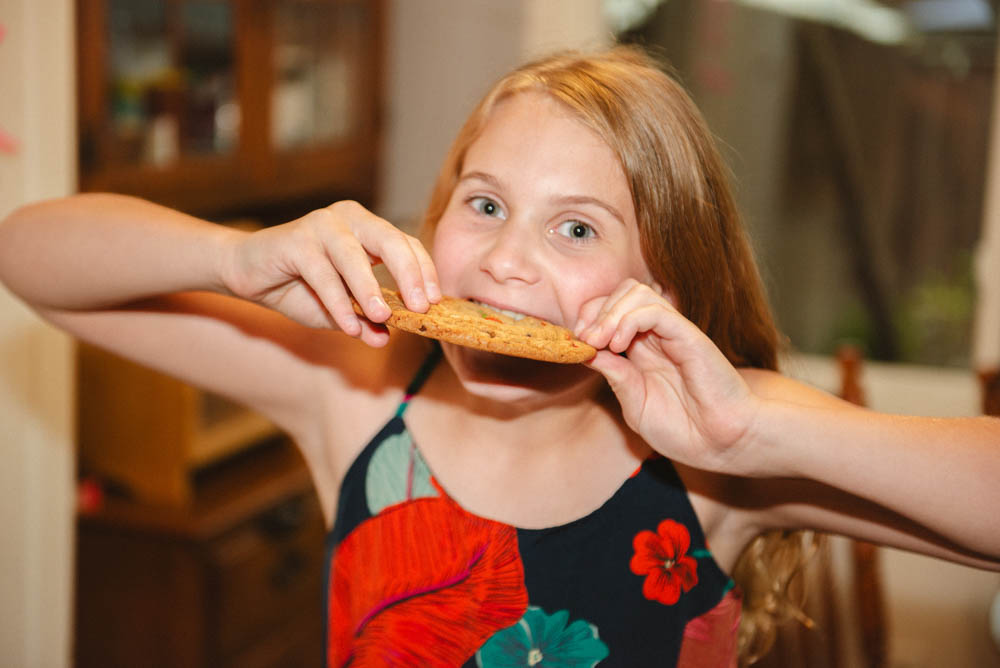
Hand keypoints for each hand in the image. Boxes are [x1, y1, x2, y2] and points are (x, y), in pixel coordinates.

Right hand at [224, 200, 439, 345]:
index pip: (407, 244)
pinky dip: (337, 302)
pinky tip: (348, 325)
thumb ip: (365, 320)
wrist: (247, 273)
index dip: (424, 272)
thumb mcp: (340, 310)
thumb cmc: (300, 287)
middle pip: (390, 240)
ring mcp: (321, 225)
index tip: (435, 303)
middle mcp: (349, 219)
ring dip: (370, 290)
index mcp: (368, 229)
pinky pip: (323, 273)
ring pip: (354, 256)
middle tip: (421, 307)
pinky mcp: (295, 240)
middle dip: (409, 274)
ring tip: (384, 317)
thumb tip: (385, 339)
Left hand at [575, 280, 762, 474]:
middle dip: (594, 310)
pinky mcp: (688, 335)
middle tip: (585, 339)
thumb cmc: (683, 431)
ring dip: (610, 312)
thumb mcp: (635, 405)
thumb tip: (586, 351)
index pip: (611, 311)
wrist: (720, 444)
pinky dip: (629, 320)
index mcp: (642, 350)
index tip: (576, 343)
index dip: (589, 320)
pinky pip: (654, 310)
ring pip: (636, 292)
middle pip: (621, 293)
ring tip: (601, 342)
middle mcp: (656, 336)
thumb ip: (615, 377)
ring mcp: (672, 333)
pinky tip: (619, 345)